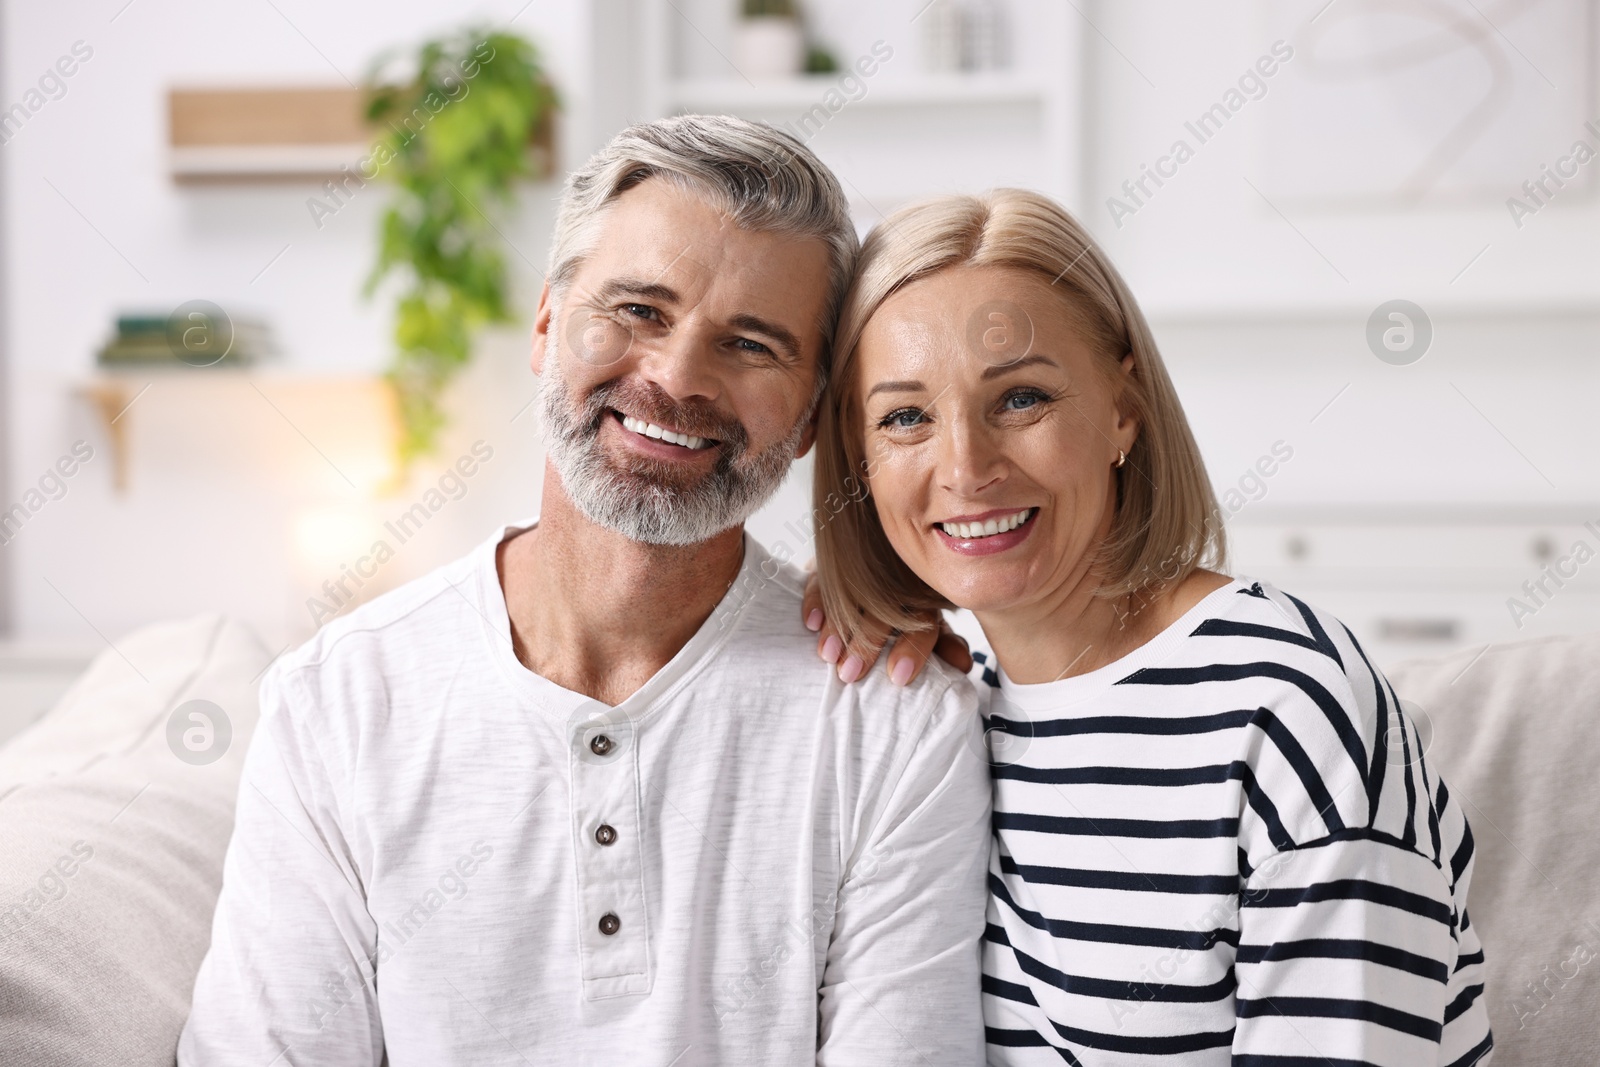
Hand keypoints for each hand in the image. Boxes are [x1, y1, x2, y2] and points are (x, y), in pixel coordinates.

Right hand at [801, 564, 972, 684]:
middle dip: (866, 642)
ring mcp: (860, 569)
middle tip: (850, 673)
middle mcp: (894, 579)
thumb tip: (964, 664)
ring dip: (837, 626)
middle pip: (882, 608)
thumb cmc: (904, 613)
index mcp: (923, 597)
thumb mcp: (927, 629)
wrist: (873, 566)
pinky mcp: (830, 565)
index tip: (898, 677)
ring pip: (849, 595)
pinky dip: (816, 599)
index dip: (912, 647)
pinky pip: (820, 577)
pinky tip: (811, 622)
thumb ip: (942, 645)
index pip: (923, 619)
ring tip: (828, 655)